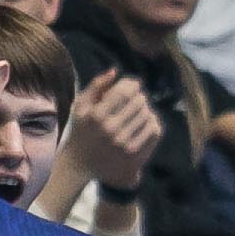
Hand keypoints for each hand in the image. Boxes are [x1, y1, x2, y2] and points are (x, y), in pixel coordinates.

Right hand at [70, 71, 163, 192]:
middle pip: (139, 103)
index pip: (124, 92)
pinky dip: (153, 123)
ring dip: (146, 109)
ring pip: (149, 116)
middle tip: (136, 98)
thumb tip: (115, 70)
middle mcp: (111, 131)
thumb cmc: (81, 130)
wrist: (80, 164)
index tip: (133, 84)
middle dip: (139, 96)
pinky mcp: (135, 157)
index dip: (132, 84)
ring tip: (138, 110)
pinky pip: (155, 132)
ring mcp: (124, 145)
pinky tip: (144, 122)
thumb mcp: (81, 106)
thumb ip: (96, 86)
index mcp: (97, 116)